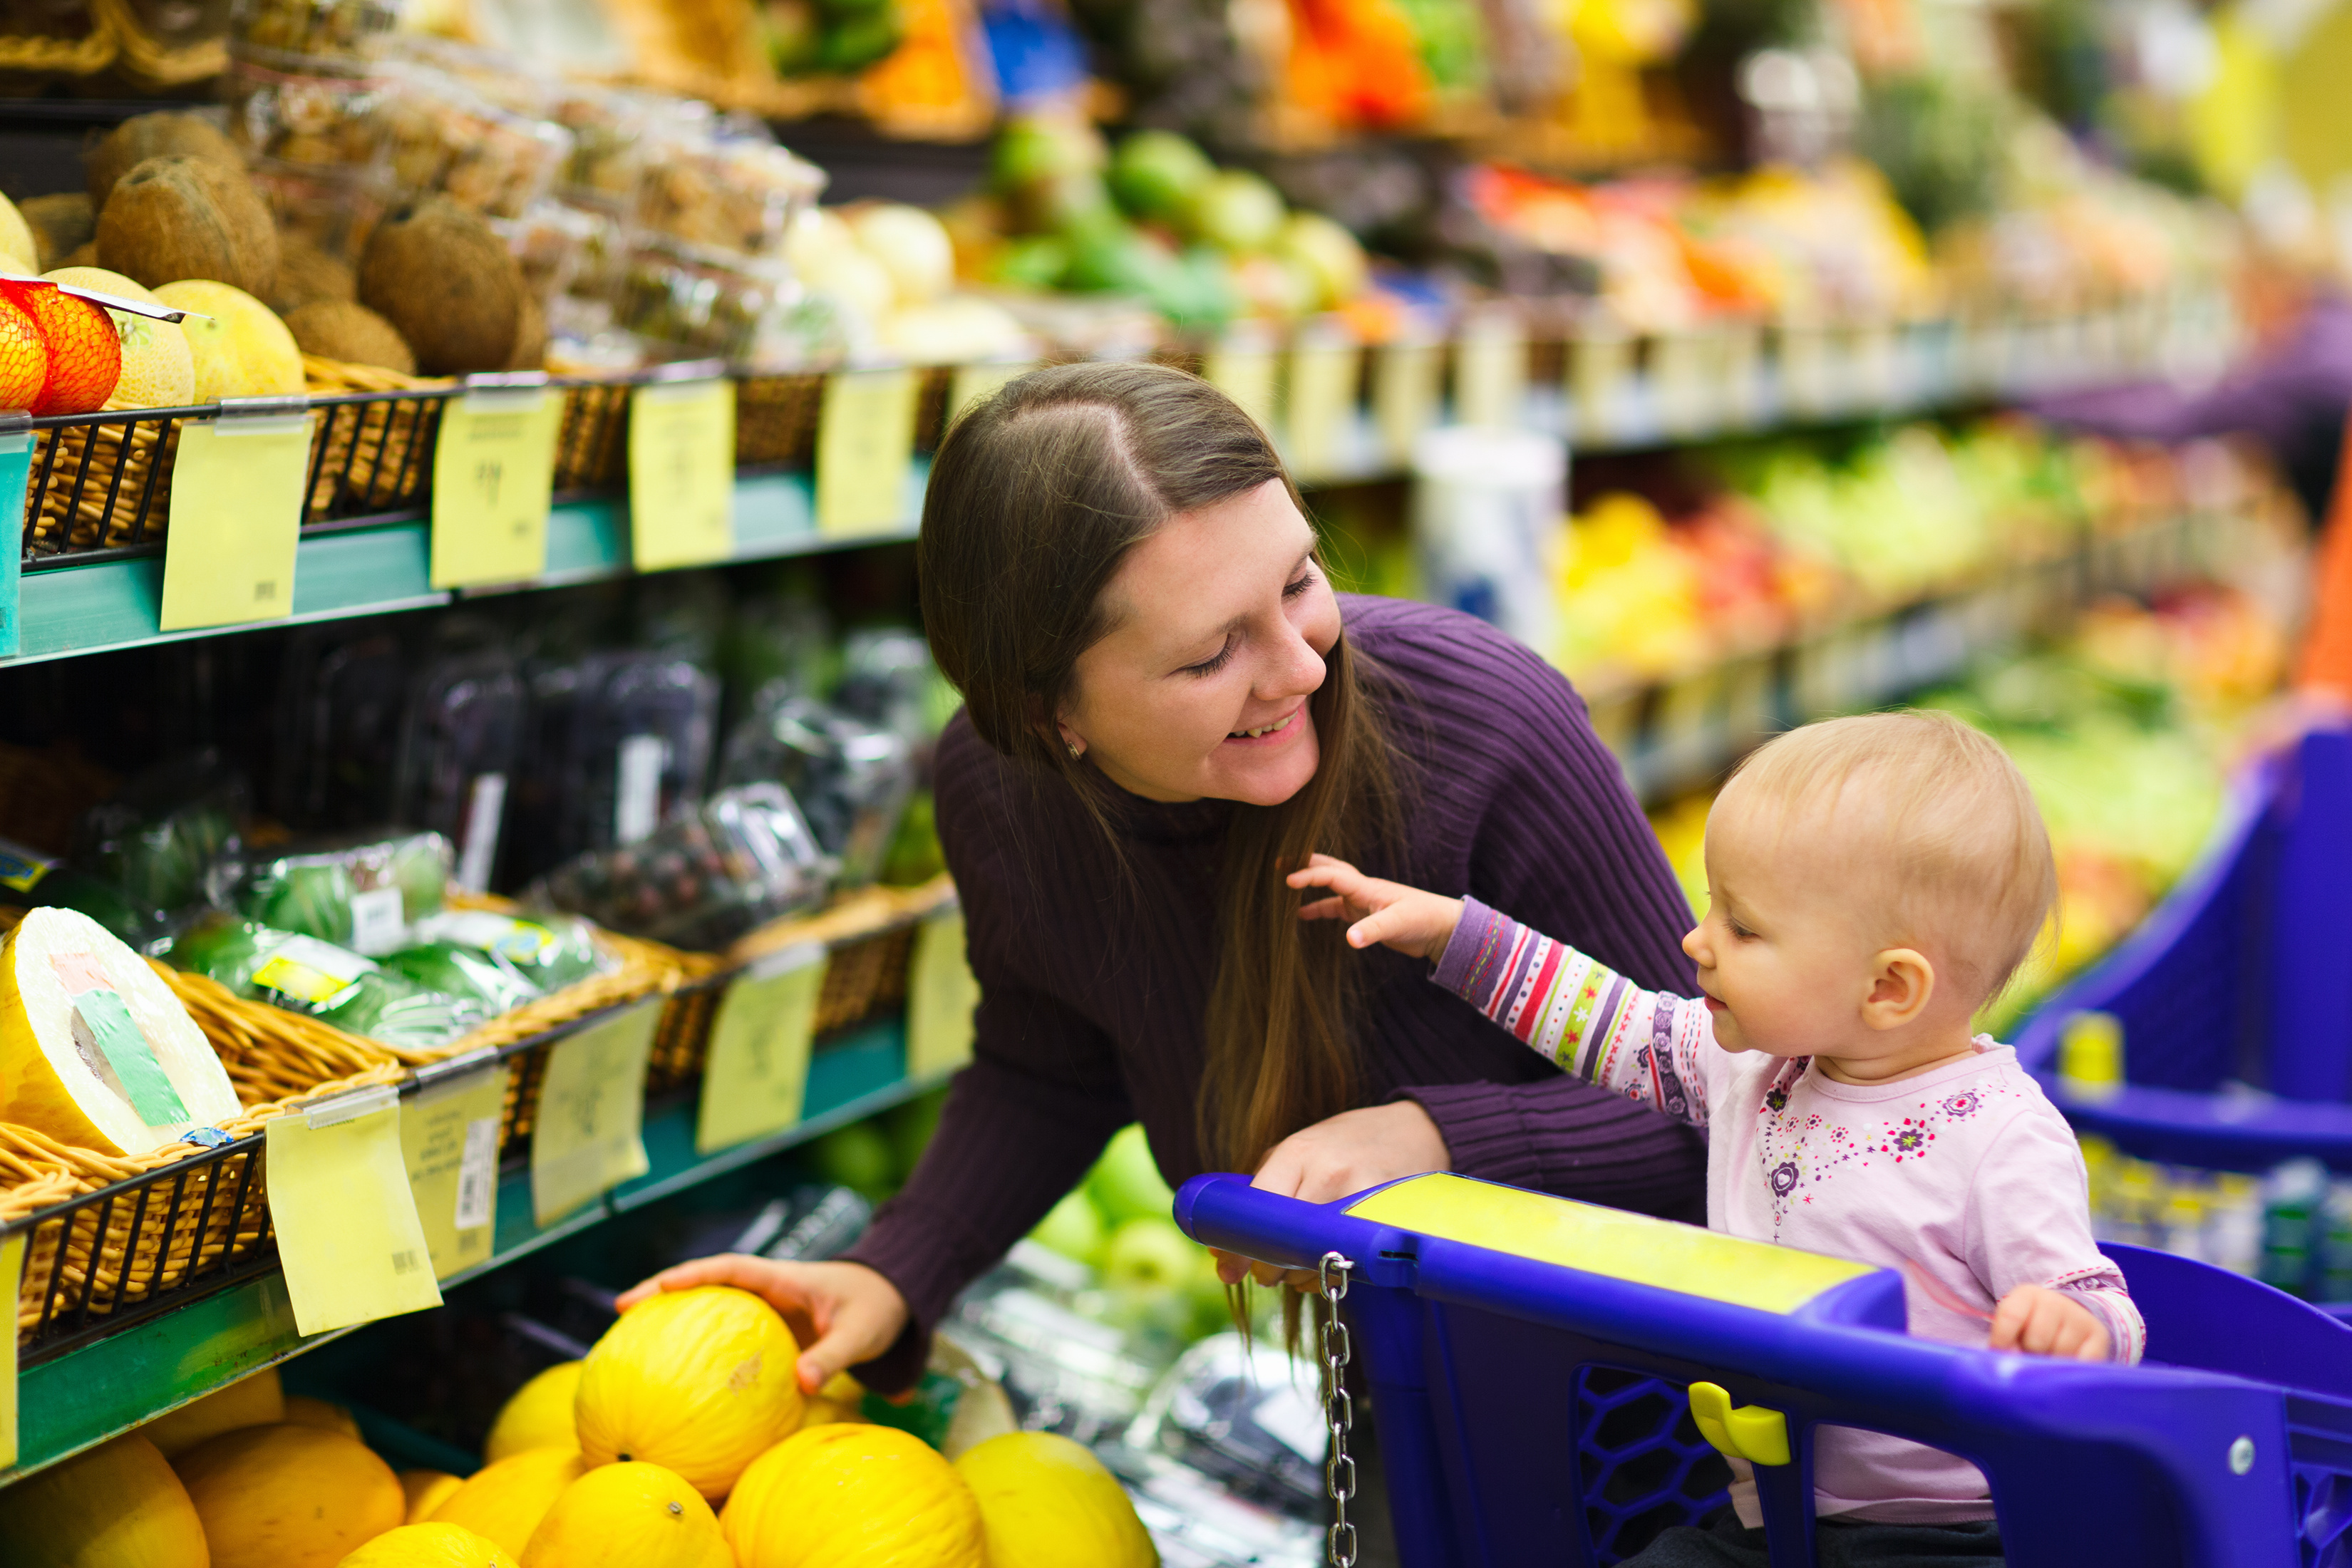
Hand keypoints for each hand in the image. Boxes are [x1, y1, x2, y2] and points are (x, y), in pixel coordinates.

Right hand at [615, 1256, 909, 1394]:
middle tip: (620, 1308)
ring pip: (708, 1308)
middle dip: (663, 1291)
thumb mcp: (861, 1333)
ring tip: (627, 1338)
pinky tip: (674, 1379)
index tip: (661, 1287)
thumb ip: (834, 1357)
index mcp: (783, 1278)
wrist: (892, 1303)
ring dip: (672, 1317)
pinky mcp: (764, 1334)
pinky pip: (724, 1337)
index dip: (696, 1274)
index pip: (732, 1268)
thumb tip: (801, 1384)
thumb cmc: (876, 1310)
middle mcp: (766, 1289)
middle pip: (705, 1284)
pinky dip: (698, 1349)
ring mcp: (762, 1310)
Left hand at [1209, 1101, 1450, 1289]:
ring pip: (1315, 1258)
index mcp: (1297, 1151)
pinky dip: (1331, 1273)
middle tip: (1269, 1270)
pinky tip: (1331, 1263)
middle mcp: (1328, 1172)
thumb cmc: (1345, 1146)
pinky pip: (1348, 1263)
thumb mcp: (1298, 1153)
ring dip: (1299, 1276)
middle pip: (1284, 1241)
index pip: (1257, 1209)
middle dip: (1269, 1268)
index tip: (1228, 1272)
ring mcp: (1361, 1196)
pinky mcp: (1387, 1218)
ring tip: (1303, 1262)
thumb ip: (1258, 1193)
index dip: (1239, 1248)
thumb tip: (1219, 1251)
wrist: (1415, 1132)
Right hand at [1287, 853, 1465, 963]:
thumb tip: (1349, 939)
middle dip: (1304, 864)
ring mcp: (1362, 901)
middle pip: (1328, 869)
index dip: (1309, 875)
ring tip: (1284, 887)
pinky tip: (1302, 916)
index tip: (1287, 881)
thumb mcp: (1397, 924)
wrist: (1442, 927)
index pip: (1332, 875)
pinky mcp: (1365, 915)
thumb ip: (1372, 931)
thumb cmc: (1424, 919)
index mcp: (1367, 887)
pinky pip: (1335, 907)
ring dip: (1309, 884)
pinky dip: (1318, 908)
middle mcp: (1362, 890)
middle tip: (1279, 862)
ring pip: (1329, 888)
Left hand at [1988, 1284, 2109, 1360]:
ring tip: (2050, 1356)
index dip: (2002, 1340)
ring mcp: (2080, 1318)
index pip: (2010, 1316)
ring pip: (2060, 1354)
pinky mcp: (2100, 1336)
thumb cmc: (2031, 1326)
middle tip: (2032, 1354)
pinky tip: (2067, 1363)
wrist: (2069, 1318)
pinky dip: (2073, 1370)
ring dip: (2053, 1365)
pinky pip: (2083, 1363)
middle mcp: (2055, 1301)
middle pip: (2036, 1340)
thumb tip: (2011, 1359)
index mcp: (2027, 1294)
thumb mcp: (2014, 1326)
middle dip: (2031, 1354)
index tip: (2001, 1354)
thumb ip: (2005, 1340)